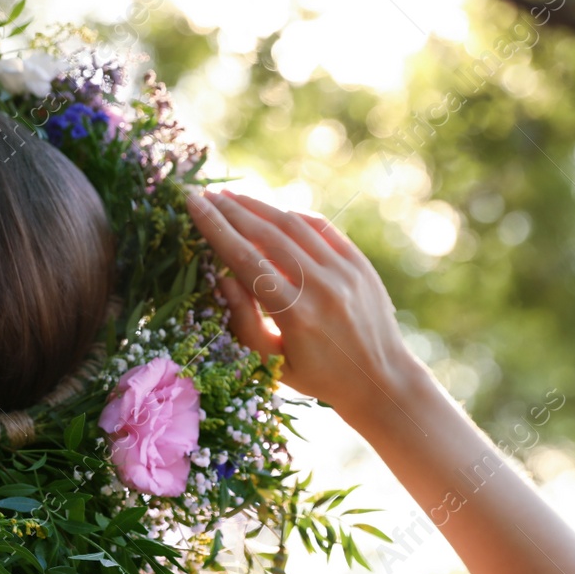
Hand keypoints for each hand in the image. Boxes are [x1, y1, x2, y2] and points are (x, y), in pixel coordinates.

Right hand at [185, 188, 425, 428]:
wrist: (381, 380)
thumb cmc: (318, 377)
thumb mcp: (271, 362)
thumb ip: (244, 320)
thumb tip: (222, 276)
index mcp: (294, 314)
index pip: (245, 259)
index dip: (216, 228)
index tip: (193, 204)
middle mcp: (321, 285)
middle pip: (266, 233)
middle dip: (231, 209)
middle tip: (205, 194)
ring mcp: (344, 270)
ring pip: (293, 224)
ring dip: (259, 206)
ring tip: (231, 197)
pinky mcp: (359, 262)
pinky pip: (321, 227)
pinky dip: (293, 215)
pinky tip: (272, 212)